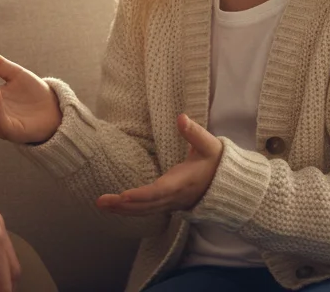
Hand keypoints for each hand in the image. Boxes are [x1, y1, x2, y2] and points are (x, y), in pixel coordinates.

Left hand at [96, 113, 223, 214]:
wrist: (228, 185)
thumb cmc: (216, 162)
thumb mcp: (209, 145)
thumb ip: (194, 132)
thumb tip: (181, 117)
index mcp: (182, 182)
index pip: (159, 191)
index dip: (141, 195)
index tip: (124, 195)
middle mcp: (175, 197)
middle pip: (147, 205)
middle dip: (124, 205)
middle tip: (101, 202)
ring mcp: (171, 203)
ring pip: (145, 210)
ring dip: (123, 210)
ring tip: (102, 205)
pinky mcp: (168, 204)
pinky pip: (148, 210)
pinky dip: (132, 210)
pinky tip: (117, 207)